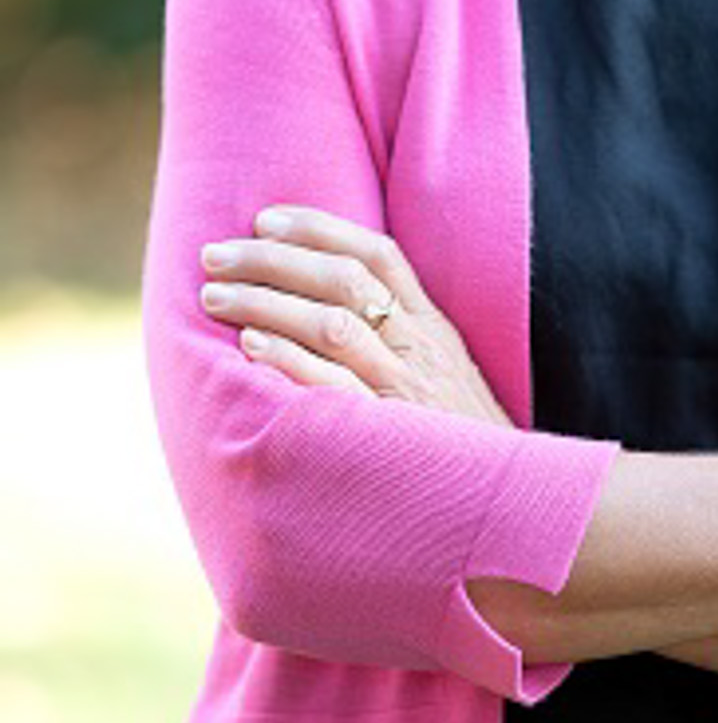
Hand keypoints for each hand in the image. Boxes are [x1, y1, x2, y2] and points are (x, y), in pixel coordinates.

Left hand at [200, 206, 510, 425]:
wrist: (497, 504)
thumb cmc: (458, 441)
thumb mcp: (443, 373)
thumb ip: (400, 337)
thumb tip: (331, 302)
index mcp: (432, 326)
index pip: (379, 254)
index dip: (320, 228)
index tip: (265, 218)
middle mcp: (419, 347)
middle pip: (345, 279)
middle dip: (274, 258)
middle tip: (216, 255)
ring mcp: (404, 388)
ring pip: (334, 324)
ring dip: (268, 302)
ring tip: (215, 296)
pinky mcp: (389, 433)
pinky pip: (334, 386)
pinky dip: (290, 360)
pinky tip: (250, 347)